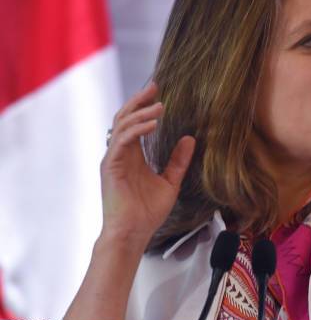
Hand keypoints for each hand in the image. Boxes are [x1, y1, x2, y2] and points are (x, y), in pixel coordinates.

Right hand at [100, 81, 195, 243]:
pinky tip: (153, 124)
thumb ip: (178, 161)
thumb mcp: (170, 182)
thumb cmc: (148, 212)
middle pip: (125, 117)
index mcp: (132, 155)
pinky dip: (137, 130)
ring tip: (160, 106)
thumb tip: (190, 139)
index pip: (135, 123)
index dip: (145, 106)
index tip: (159, 93)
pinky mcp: (110, 166)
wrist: (134, 233)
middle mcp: (120, 153)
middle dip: (139, 100)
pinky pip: (122, 141)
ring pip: (123, 125)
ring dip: (142, 113)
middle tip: (155, 86)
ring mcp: (113, 159)